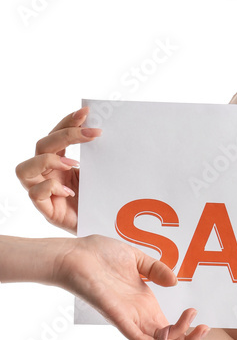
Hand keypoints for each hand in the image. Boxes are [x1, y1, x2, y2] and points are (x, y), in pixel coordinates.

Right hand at [15, 106, 99, 233]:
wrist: (108, 228)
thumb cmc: (103, 199)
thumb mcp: (102, 173)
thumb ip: (100, 156)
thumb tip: (109, 131)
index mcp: (60, 162)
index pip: (56, 135)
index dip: (67, 122)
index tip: (86, 112)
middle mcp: (47, 174)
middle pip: (41, 145)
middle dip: (66, 135)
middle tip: (93, 134)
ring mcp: (44, 192)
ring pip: (24, 168)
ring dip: (48, 161)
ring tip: (73, 164)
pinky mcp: (47, 211)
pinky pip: (35, 195)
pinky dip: (50, 189)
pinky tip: (69, 191)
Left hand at [52, 233, 209, 339]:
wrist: (74, 254)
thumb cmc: (98, 255)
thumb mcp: (136, 258)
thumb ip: (156, 268)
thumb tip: (175, 281)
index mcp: (143, 303)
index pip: (169, 325)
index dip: (188, 331)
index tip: (207, 330)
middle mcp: (138, 315)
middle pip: (168, 339)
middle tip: (206, 332)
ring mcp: (128, 318)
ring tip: (198, 334)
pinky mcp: (117, 317)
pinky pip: (137, 337)